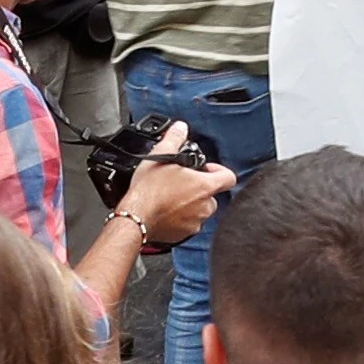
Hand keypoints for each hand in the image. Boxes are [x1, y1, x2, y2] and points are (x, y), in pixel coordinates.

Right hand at [120, 140, 234, 249]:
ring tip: (171, 195)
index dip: (219, 170)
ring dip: (190, 203)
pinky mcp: (184, 234)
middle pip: (212, 194)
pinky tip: (166, 209)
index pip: (229, 177)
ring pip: (200, 210)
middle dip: (199, 188)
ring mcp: (195, 222)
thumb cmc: (148, 191)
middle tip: (181, 182)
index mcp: (205, 187)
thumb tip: (180, 128)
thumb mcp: (161, 156)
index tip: (206, 168)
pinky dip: (181, 217)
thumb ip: (174, 138)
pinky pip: (188, 224)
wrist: (135, 218)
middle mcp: (205, 206)